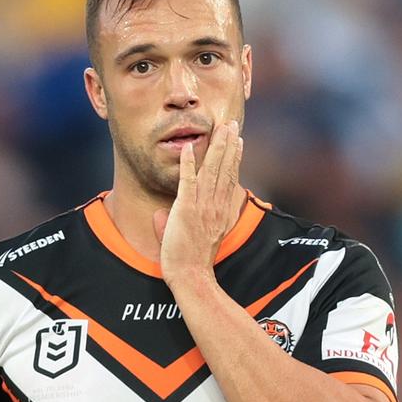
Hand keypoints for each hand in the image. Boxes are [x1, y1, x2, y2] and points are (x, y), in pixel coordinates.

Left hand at [154, 120, 243, 285]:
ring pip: (212, 170)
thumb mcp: (197, 238)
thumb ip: (181, 221)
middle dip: (229, 144)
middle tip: (233, 124)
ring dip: (216, 147)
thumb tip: (162, 214)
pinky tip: (189, 147)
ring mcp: (202, 206)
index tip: (238, 141)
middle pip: (225, 169)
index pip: (230, 179)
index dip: (235, 158)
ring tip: (221, 128)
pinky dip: (189, 164)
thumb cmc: (192, 261)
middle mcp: (216, 205)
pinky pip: (188, 181)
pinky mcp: (186, 209)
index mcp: (221, 212)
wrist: (191, 276)